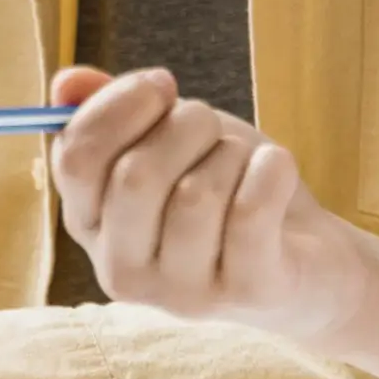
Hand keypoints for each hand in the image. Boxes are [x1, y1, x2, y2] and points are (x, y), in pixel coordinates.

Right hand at [48, 65, 373, 341]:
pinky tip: (277, 171)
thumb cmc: (229, 194)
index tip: (163, 84)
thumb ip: (115, 115)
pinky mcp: (244, 294)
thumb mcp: (170, 143)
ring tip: (245, 162)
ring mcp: (183, 293)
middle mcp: (123, 272)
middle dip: (186, 124)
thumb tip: (66, 85)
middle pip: (134, 174)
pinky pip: (250, 211)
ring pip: (197, 193)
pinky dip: (271, 171)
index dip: (120, 102)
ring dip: (233, 154)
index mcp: (93, 228)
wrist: (311, 268)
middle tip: (211, 126)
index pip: (76, 158)